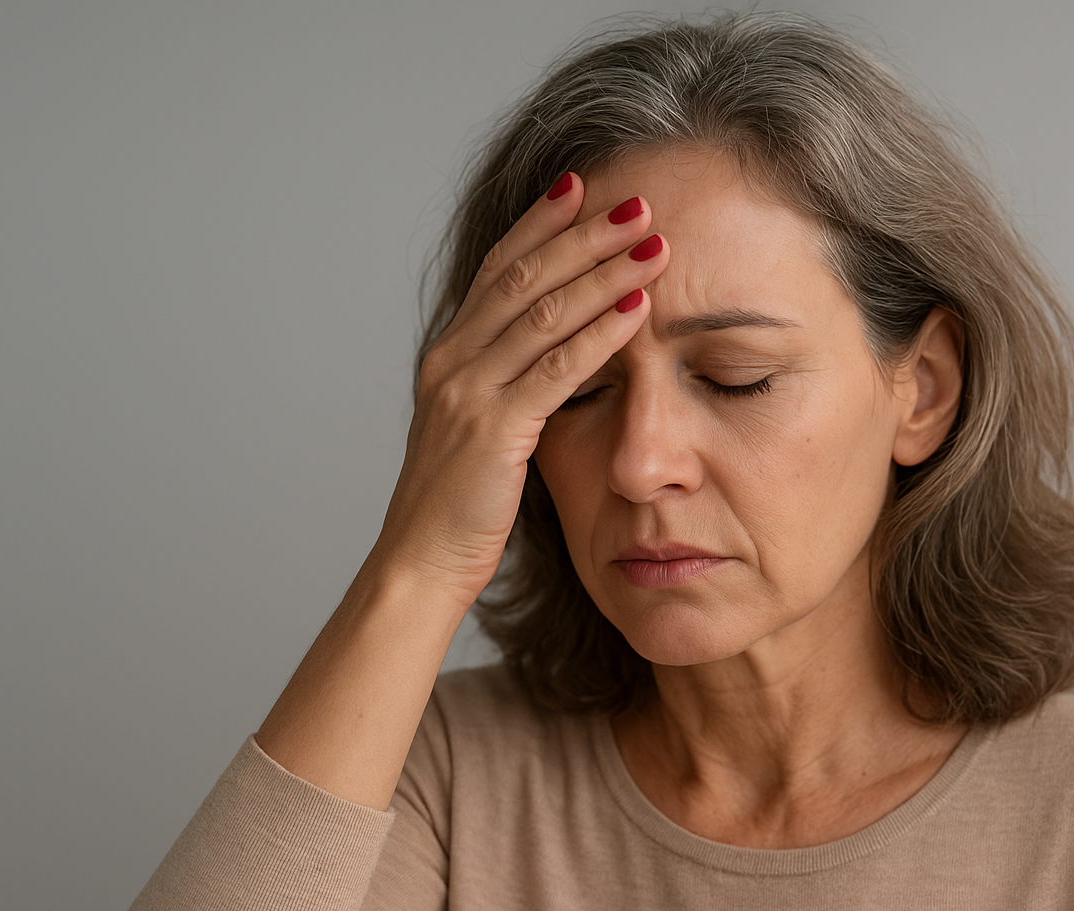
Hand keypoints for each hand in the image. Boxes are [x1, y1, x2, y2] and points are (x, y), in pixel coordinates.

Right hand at [370, 173, 668, 605]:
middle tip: (637, 201)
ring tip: (653, 243)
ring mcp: (468, 391)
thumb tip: (555, 353)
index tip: (581, 184)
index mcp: (449, 354)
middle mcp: (453, 360)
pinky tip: (638, 309)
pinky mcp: (493, 429)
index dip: (540, 223)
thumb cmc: (458, 504)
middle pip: (523, 275)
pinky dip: (600, 333)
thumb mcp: (480, 429)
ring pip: (542, 312)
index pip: (497, 268)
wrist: (419, 562)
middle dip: (583, 234)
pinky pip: (555, 369)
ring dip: (602, 272)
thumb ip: (509, 385)